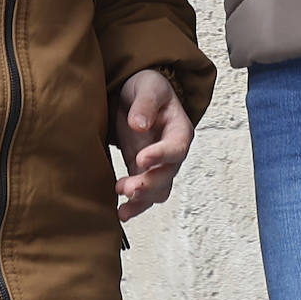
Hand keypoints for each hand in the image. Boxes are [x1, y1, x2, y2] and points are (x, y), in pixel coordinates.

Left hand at [114, 69, 193, 222]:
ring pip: (158, 191)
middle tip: (128, 187)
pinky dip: (134, 206)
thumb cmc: (147, 88)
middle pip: (168, 176)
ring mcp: (159, 166)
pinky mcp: (143, 173)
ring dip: (142, 200)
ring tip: (121, 201)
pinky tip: (120, 213)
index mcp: (179, 129)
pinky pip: (144, 196)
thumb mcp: (148, 87)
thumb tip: (139, 126)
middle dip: (149, 184)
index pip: (177, 147)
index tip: (141, 159)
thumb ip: (145, 104)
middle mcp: (172, 152)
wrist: (136, 96)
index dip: (162, 156)